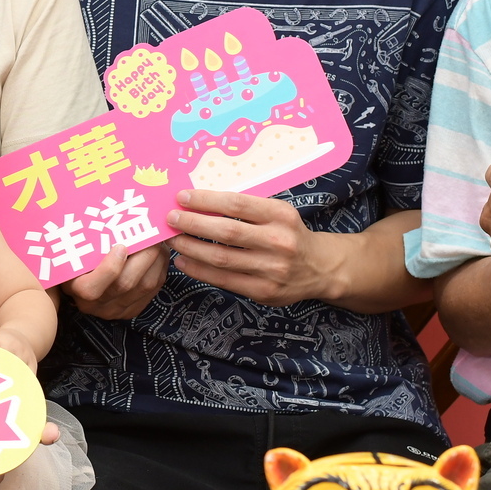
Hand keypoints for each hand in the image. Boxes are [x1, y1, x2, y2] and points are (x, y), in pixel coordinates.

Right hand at [66, 242, 168, 319]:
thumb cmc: (78, 255)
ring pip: (145, 286)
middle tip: (151, 233)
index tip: (121, 246)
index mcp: (75, 289)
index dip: (109, 269)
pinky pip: (153, 290)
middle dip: (144, 255)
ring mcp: (115, 309)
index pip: (90, 289)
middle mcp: (96, 304)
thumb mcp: (74, 247)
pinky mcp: (132, 309)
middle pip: (125, 284)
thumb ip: (84, 238)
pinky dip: (160, 269)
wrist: (83, 276)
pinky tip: (159, 254)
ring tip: (158, 240)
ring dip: (157, 260)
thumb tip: (108, 216)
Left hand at [167, 191, 342, 305]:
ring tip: (172, 239)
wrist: (319, 268)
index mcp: (281, 215)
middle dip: (193, 224)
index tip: (181, 197)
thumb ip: (247, 207)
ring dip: (191, 248)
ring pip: (222, 258)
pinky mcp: (264, 292)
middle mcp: (278, 241)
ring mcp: (272, 269)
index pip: (237, 204)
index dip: (206, 200)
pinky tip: (184, 261)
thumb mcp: (278, 212)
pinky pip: (224, 280)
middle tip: (170, 218)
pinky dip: (200, 271)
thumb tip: (200, 199)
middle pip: (226, 231)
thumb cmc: (288, 233)